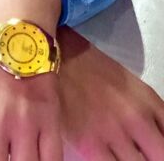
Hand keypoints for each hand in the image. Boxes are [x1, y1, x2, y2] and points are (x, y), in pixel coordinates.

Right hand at [58, 27, 163, 159]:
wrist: (57, 58)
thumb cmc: (93, 71)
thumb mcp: (132, 87)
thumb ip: (151, 115)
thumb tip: (156, 141)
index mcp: (149, 102)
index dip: (162, 150)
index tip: (154, 151)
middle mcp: (137, 119)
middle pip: (160, 157)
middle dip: (153, 157)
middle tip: (142, 154)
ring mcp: (113, 133)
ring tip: (123, 154)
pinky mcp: (90, 146)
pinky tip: (110, 158)